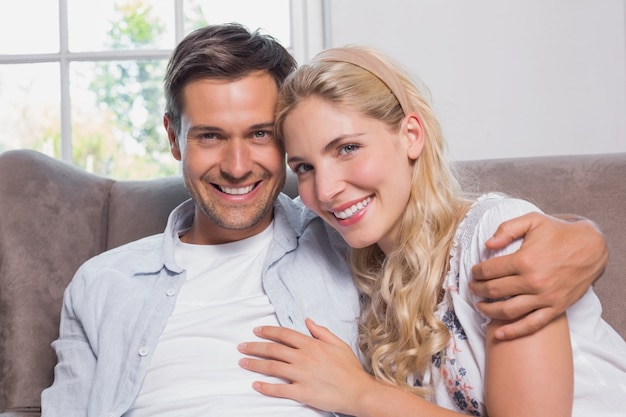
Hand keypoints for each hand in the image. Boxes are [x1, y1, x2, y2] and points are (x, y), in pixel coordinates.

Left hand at [238, 318, 376, 414]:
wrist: (359, 391)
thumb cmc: (350, 369)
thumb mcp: (339, 344)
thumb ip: (321, 332)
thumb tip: (308, 321)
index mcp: (312, 344)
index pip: (284, 334)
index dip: (268, 331)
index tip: (256, 331)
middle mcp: (304, 357)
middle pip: (273, 349)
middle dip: (255, 346)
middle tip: (241, 346)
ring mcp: (302, 375)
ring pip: (272, 367)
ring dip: (255, 364)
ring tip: (243, 362)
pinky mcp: (302, 392)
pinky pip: (279, 389)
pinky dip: (266, 387)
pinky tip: (256, 385)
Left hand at [470, 212, 606, 339]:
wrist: (592, 248)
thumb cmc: (559, 233)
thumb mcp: (533, 220)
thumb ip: (507, 229)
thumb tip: (487, 244)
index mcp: (525, 260)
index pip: (489, 270)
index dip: (477, 272)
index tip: (474, 272)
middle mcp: (533, 281)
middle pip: (494, 291)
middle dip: (478, 289)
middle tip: (472, 287)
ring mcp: (545, 298)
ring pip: (508, 310)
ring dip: (489, 310)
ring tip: (479, 305)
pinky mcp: (555, 308)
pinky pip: (531, 325)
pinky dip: (513, 332)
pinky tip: (498, 334)